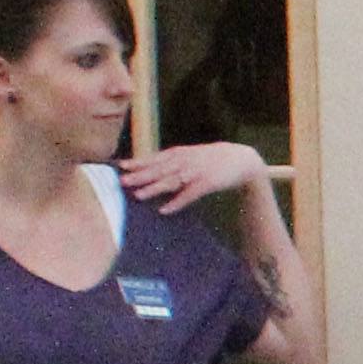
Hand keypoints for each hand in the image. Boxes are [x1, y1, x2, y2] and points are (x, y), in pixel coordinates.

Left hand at [117, 140, 270, 214]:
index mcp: (180, 153)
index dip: (138, 162)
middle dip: (140, 176)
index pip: (155, 158)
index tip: (120, 166)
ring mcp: (196, 172)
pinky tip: (164, 210)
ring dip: (154, 188)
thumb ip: (173, 160)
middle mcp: (186, 161)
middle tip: (122, 182)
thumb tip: (152, 166)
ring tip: (138, 195)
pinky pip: (189, 195)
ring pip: (171, 181)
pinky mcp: (207, 184)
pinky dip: (177, 202)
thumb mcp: (192, 154)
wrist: (242, 160)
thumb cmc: (214, 159)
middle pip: (159, 170)